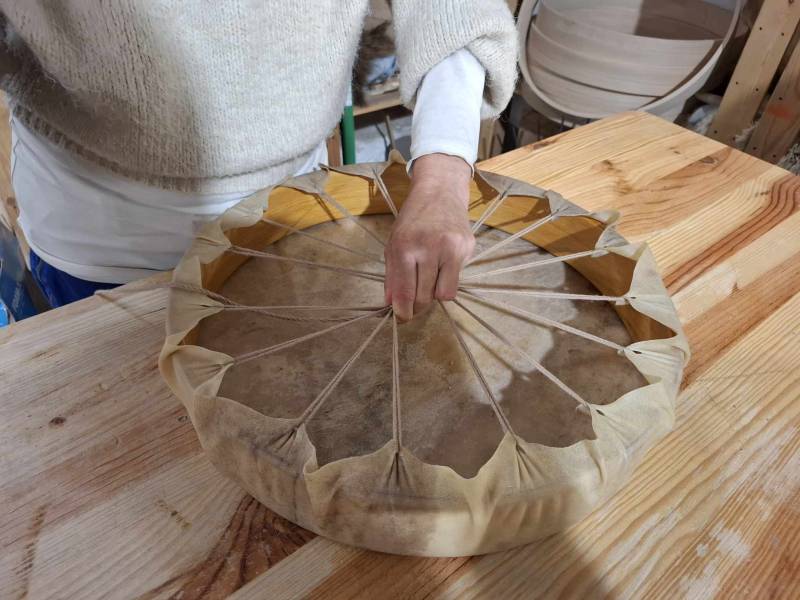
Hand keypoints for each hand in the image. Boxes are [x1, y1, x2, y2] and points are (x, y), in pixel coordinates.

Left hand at [384, 153, 474, 320]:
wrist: (439, 192)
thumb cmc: (413, 220)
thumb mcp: (394, 243)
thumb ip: (392, 276)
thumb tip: (392, 304)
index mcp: (404, 247)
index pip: (405, 292)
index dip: (403, 311)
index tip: (403, 318)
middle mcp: (429, 247)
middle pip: (424, 297)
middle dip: (418, 307)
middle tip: (415, 305)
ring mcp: (451, 247)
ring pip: (444, 294)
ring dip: (435, 295)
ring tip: (429, 283)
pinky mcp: (467, 247)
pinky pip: (457, 279)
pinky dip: (448, 278)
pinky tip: (443, 264)